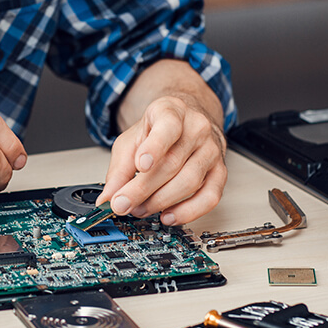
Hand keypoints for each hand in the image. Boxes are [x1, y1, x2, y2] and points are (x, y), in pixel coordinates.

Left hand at [98, 95, 226, 225]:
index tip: (141, 165)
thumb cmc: (158, 131)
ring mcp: (211, 150)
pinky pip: (209, 197)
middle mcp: (197, 128)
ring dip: (160, 202)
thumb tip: (108, 199)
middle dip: (144, 189)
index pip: (167, 127)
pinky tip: (168, 216)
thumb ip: (119, 170)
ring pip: (190, 182)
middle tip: (124, 203)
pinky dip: (188, 212)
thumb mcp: (131, 141)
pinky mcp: (220, 172)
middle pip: (172, 163)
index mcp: (171, 111)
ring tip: (140, 209)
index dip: (154, 147)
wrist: (185, 124)